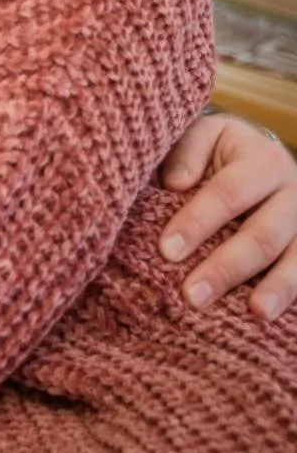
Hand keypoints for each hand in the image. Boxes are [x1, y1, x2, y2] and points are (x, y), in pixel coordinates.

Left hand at [160, 113, 296, 319]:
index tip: (168, 250)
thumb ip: (187, 152)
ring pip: (296, 258)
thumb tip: (175, 184)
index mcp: (263, 160)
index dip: (197, 222)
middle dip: (227, 267)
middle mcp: (293, 193)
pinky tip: (275, 316)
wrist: (260, 157)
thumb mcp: (204, 135)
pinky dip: (293, 295)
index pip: (227, 194)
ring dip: (275, 288)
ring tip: (256, 313)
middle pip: (262, 235)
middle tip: (193, 296)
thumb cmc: (220, 151)